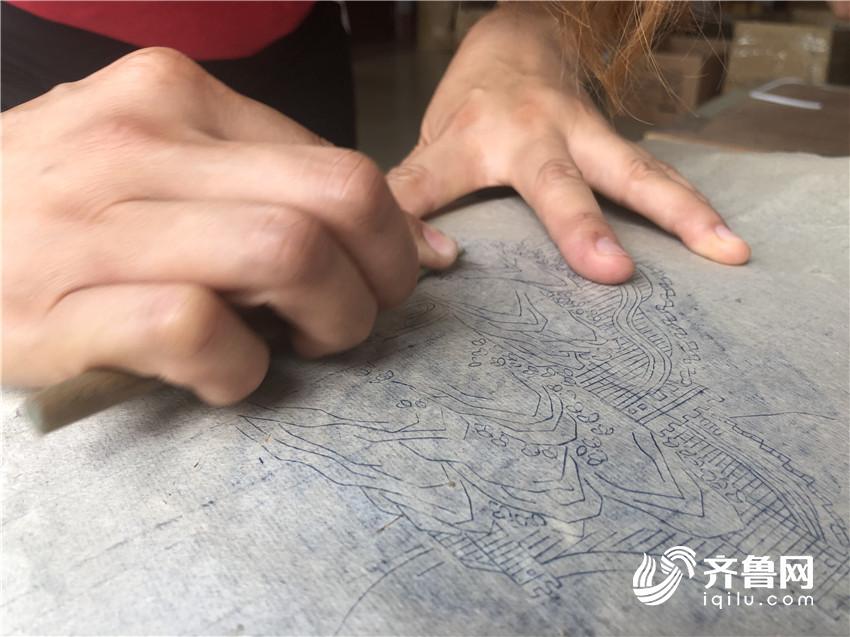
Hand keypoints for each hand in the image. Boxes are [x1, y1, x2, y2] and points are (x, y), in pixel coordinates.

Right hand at [2, 48, 457, 403]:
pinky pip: (198, 328)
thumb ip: (277, 186)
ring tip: (300, 345)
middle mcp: (141, 142)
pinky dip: (239, 369)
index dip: (389, 235)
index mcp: (175, 95)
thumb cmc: (57, 207)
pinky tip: (224, 375)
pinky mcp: (59, 310)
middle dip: (382, 277)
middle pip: (338, 199)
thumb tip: (424, 246)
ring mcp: (97, 223)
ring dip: (331, 321)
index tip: (387, 276)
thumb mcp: (159, 162)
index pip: (340, 164)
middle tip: (355, 317)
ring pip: (285, 253)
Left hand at [389, 6, 749, 284]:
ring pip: (631, 172)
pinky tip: (726, 242)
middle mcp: (528, 133)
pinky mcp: (613, 141)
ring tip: (723, 249)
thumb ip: (417, 196)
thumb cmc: (475, 103)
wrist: (526, 34)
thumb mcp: (433, 141)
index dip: (415, 228)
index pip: (425, 187)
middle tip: (612, 271)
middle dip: (579, 224)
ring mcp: (580, 132)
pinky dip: (691, 206)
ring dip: (678, 211)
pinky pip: (657, 175)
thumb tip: (414, 262)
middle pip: (553, 180)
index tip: (437, 264)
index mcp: (467, 139)